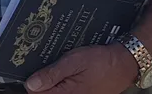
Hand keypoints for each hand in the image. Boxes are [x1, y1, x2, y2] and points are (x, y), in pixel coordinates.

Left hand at [24, 44, 138, 93]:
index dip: (30, 82)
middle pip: (45, 93)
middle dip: (40, 82)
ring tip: (59, 67)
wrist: (125, 64)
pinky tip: (64, 72)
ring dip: (51, 81)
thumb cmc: (101, 61)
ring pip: (55, 92)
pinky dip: (61, 82)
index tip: (27, 70)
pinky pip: (65, 90)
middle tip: (44, 66)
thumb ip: (52, 74)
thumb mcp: (74, 61)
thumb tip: (31, 85)